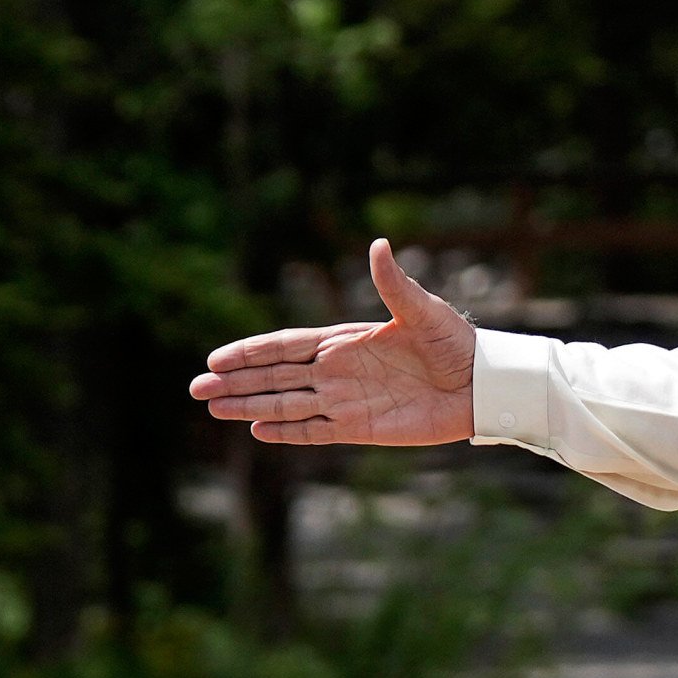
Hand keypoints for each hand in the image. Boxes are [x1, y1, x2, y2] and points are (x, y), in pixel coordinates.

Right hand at [187, 236, 476, 448]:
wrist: (480, 386)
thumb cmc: (455, 342)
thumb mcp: (422, 310)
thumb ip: (393, 284)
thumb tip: (378, 245)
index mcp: (344, 340)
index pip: (286, 347)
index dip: (251, 353)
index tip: (217, 358)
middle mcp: (337, 371)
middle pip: (275, 378)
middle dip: (236, 383)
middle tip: (197, 388)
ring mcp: (345, 401)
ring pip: (286, 405)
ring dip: (250, 407)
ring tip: (214, 408)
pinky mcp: (360, 428)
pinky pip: (314, 430)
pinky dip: (287, 432)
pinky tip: (258, 432)